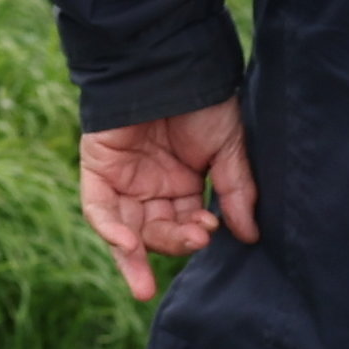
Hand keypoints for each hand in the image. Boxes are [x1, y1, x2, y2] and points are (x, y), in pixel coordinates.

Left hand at [81, 99, 260, 302]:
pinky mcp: (99, 170)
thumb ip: (236, 191)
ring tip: (144, 286)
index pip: (187, 225)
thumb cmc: (203, 99)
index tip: (213, 229)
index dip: (196, 235)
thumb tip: (250, 236)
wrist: (170, 61)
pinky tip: (126, 246)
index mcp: (184, 183)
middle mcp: (152, 186)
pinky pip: (98, 210)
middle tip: (195, 238)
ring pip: (125, 232)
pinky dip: (110, 231)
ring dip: (134, 259)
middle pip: (158, 233)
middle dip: (175, 243)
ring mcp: (124, 179)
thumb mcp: (229, 147)